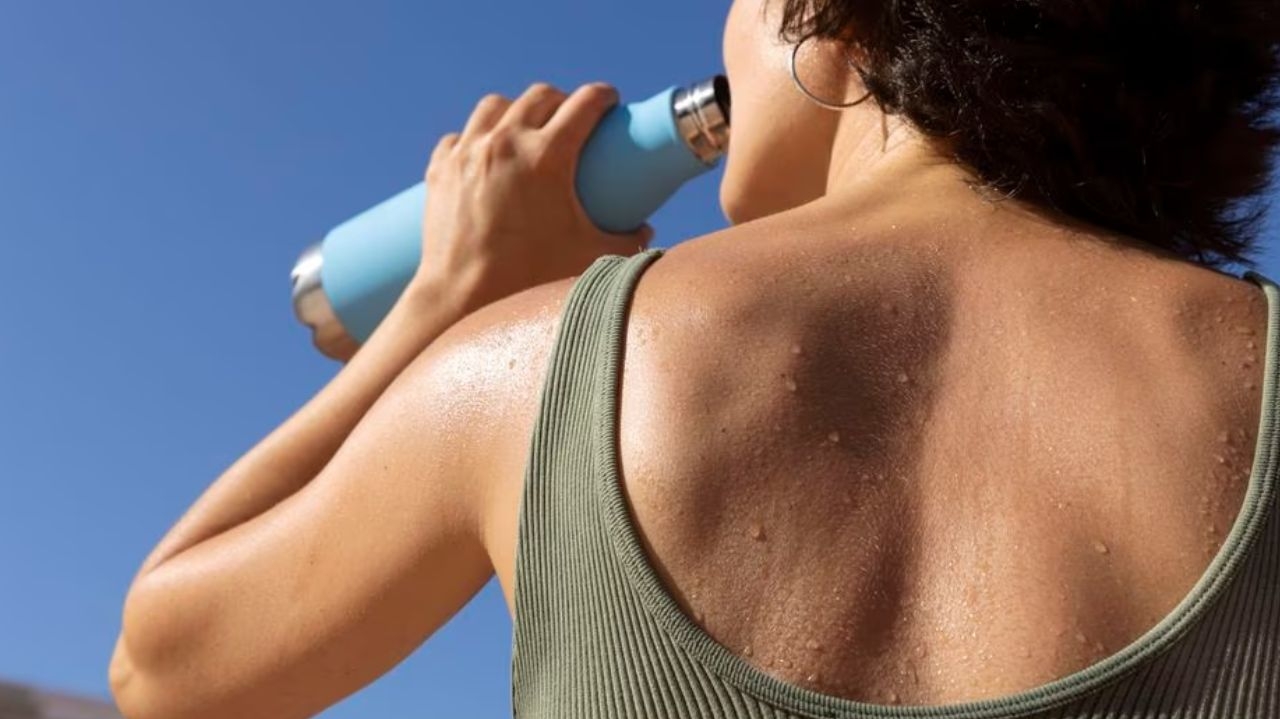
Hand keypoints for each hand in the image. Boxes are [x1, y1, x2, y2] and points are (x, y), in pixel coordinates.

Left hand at [411, 81, 654, 317]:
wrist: (462, 299)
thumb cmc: (530, 281)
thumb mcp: (588, 256)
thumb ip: (626, 242)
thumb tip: (645, 231)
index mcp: (546, 158)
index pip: (584, 104)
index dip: (603, 97)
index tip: (610, 101)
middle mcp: (505, 144)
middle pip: (540, 97)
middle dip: (562, 100)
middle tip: (573, 117)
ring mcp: (468, 153)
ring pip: (495, 106)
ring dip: (517, 109)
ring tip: (527, 127)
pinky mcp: (441, 169)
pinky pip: (461, 136)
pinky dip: (478, 137)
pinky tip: (486, 153)